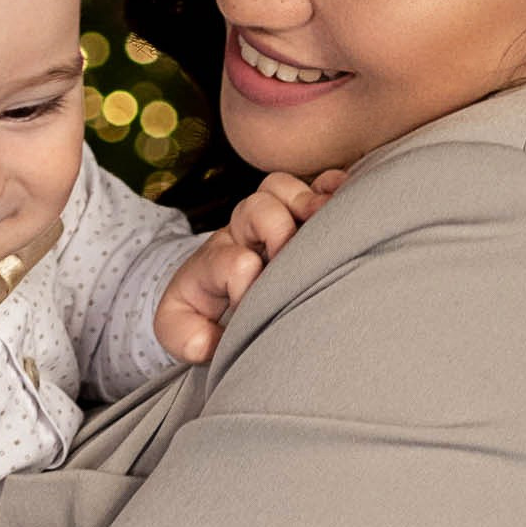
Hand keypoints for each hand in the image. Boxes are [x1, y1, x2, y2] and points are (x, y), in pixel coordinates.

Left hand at [153, 169, 347, 363]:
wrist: (212, 294)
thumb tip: (207, 341)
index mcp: (216, 260)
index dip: (242, 278)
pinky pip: (315, 185)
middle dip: (275, 226)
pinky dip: (331, 185)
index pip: (229, 261)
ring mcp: (274, 217)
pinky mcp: (302, 214)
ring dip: (306, 201)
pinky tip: (343, 196)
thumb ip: (184, 336)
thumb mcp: (181, 329)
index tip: (249, 304)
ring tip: (324, 220)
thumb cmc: (205, 314)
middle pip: (256, 207)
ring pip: (283, 189)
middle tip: (290, 254)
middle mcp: (245, 232)